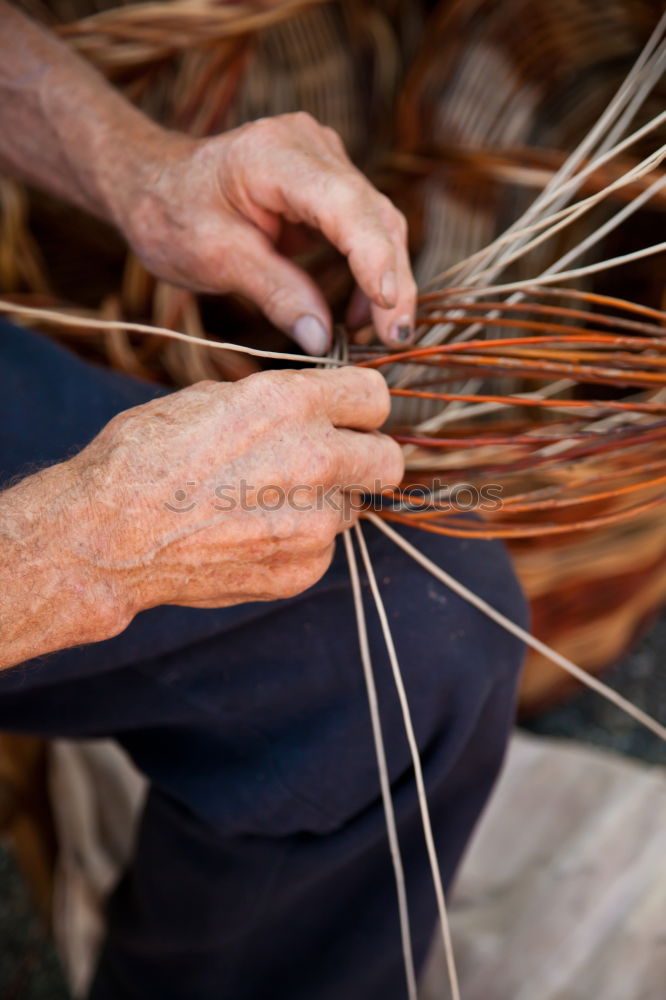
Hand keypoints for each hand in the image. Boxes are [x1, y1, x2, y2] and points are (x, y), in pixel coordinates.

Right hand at [71, 367, 402, 615]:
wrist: (106, 536)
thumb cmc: (143, 457)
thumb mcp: (208, 399)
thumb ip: (275, 402)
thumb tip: (309, 406)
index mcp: (291, 405)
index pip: (376, 397)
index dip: (359, 406)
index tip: (346, 416)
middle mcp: (315, 461)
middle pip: (390, 460)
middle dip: (365, 458)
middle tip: (331, 463)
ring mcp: (313, 523)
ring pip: (352, 507)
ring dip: (323, 503)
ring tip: (264, 503)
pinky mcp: (302, 569)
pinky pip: (322, 549)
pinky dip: (297, 542)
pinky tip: (250, 536)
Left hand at [112, 113, 416, 353]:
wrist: (154, 185)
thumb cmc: (173, 215)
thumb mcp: (217, 260)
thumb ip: (275, 294)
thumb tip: (323, 339)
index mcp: (273, 156)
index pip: (344, 204)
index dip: (372, 256)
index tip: (385, 308)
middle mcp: (310, 145)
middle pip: (373, 215)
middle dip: (390, 280)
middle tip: (393, 338)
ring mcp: (325, 159)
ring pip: (379, 222)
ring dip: (385, 280)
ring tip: (376, 334)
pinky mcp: (329, 180)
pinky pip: (364, 227)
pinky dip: (367, 271)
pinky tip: (358, 312)